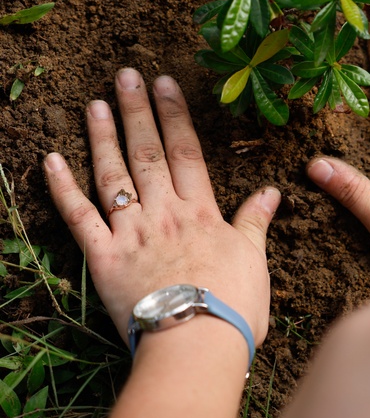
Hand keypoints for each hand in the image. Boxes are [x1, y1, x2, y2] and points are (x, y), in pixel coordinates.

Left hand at [44, 69, 279, 345]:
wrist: (198, 342)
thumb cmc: (234, 305)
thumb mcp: (255, 260)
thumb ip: (255, 222)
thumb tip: (271, 191)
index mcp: (202, 212)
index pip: (187, 152)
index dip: (176, 115)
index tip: (166, 83)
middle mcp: (164, 213)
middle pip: (147, 153)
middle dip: (137, 111)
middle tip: (126, 75)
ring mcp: (131, 233)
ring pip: (113, 175)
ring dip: (102, 137)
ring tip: (94, 104)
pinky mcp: (103, 259)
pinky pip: (78, 218)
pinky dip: (62, 188)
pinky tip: (50, 159)